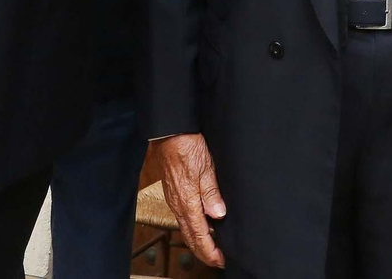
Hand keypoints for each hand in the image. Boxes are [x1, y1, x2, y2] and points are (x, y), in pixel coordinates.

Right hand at [158, 133, 225, 266]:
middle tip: (218, 259)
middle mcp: (178, 204)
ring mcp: (174, 199)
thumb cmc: (186, 145)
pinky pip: (184, 216)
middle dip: (204, 251)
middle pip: (190, 237)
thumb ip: (211, 192)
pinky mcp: (174, 192)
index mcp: (187, 201)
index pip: (199, 235)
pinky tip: (204, 222)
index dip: (210, 251)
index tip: (221, 260)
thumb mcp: (205, 167)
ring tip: (214, 245)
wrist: (170, 130)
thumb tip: (219, 215)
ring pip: (186, 228)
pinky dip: (194, 226)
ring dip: (199, 239)